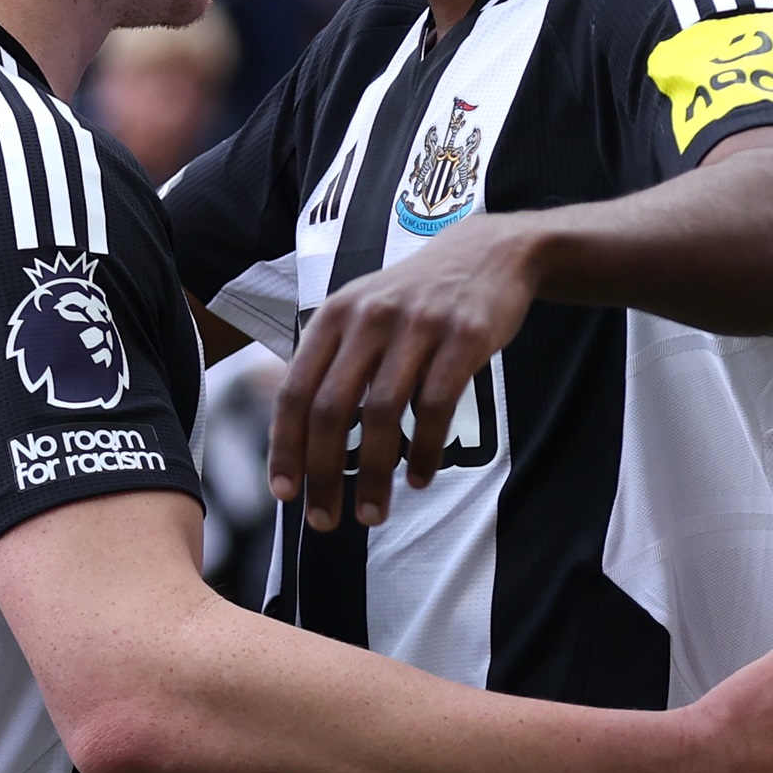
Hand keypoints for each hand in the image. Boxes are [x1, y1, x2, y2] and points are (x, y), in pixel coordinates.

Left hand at [270, 214, 539, 530]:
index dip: (285, 446)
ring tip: (371, 513)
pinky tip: (418, 477)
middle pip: (331, 409)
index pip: (295, 391)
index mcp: (334, 316)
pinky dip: (423, 450)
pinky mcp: (463, 337)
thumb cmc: (416, 298)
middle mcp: (369, 318)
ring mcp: (417, 326)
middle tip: (325, 519)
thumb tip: (294, 433)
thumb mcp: (362, 311)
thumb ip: (329, 362)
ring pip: (381, 414)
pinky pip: (435, 406)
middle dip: (323, 473)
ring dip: (372, 474)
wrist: (489, 253)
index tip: (283, 492)